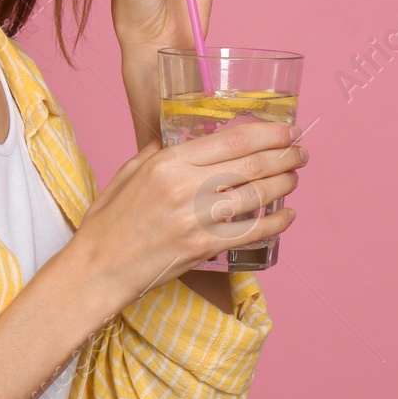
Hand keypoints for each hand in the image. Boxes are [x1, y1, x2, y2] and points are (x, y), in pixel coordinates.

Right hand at [72, 120, 304, 312]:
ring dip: (284, 184)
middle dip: (285, 154)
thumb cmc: (109, 222)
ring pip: (257, 195)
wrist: (97, 269)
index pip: (232, 139)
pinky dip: (276, 223)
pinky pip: (251, 232)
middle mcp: (186, 187)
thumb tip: (182, 130)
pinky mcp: (203, 247)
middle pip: (252, 164)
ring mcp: (197, 219)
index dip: (268, 132)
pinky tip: (287, 216)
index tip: (287, 129)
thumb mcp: (129, 172)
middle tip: (300, 150)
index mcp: (169, 162)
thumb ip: (160, 149)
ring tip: (295, 177)